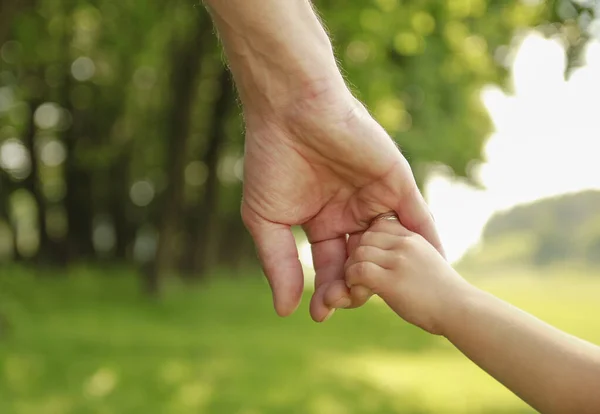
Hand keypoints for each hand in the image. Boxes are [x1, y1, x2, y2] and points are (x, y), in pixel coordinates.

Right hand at [241, 83, 443, 321]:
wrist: (291, 111)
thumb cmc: (272, 161)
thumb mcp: (268, 220)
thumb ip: (280, 264)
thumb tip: (285, 310)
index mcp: (322, 221)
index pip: (331, 265)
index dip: (327, 290)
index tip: (320, 314)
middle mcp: (351, 212)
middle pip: (362, 260)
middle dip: (355, 285)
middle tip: (347, 303)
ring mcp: (375, 198)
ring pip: (391, 244)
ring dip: (393, 271)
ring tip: (399, 298)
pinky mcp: (397, 182)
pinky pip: (418, 217)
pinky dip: (427, 241)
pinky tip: (433, 267)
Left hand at [345, 215, 465, 333]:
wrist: (461, 310)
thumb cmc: (444, 293)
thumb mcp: (427, 261)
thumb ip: (407, 254)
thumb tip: (385, 260)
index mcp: (413, 237)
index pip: (378, 225)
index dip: (369, 242)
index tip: (372, 260)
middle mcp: (405, 244)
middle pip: (365, 237)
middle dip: (357, 255)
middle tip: (360, 275)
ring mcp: (399, 260)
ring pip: (359, 253)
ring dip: (352, 270)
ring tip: (359, 285)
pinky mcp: (391, 280)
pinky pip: (359, 271)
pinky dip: (353, 281)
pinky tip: (360, 292)